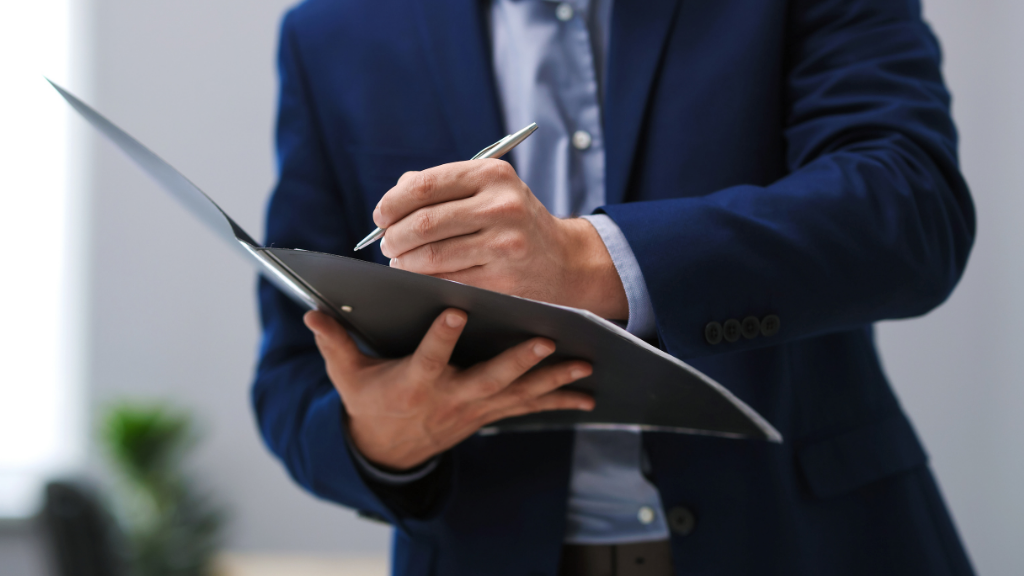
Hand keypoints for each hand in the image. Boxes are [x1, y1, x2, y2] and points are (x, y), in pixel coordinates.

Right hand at [304, 308, 594, 470]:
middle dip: (518, 362)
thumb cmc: (369, 401)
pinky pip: (527, 408)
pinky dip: (558, 402)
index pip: (428, 357)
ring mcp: (474, 409)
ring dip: (553, 382)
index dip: (441, 337)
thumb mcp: (347, 375)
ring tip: (585, 366)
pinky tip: (588, 396)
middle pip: (488, 380)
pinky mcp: (489, 413)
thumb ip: (334, 342)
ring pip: (518, 395)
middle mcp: (450, 397)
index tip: (456, 311)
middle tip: (546, 341)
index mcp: (414, 382)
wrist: (389, 450)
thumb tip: (312, 311)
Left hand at [375, 160, 627, 320]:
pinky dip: (423, 280)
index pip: (425, 186)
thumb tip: (393, 197)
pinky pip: (446, 281)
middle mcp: (502, 206)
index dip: (393, 203)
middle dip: (394, 237)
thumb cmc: (513, 222)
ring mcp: (503, 245)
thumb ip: (443, 186)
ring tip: (399, 261)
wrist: (563, 262)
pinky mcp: (502, 280)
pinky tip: (419, 277)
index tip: (380, 217)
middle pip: (424, 223)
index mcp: (493, 175)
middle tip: (386, 244)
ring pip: (430, 256)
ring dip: (404, 262)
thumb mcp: (490, 191)